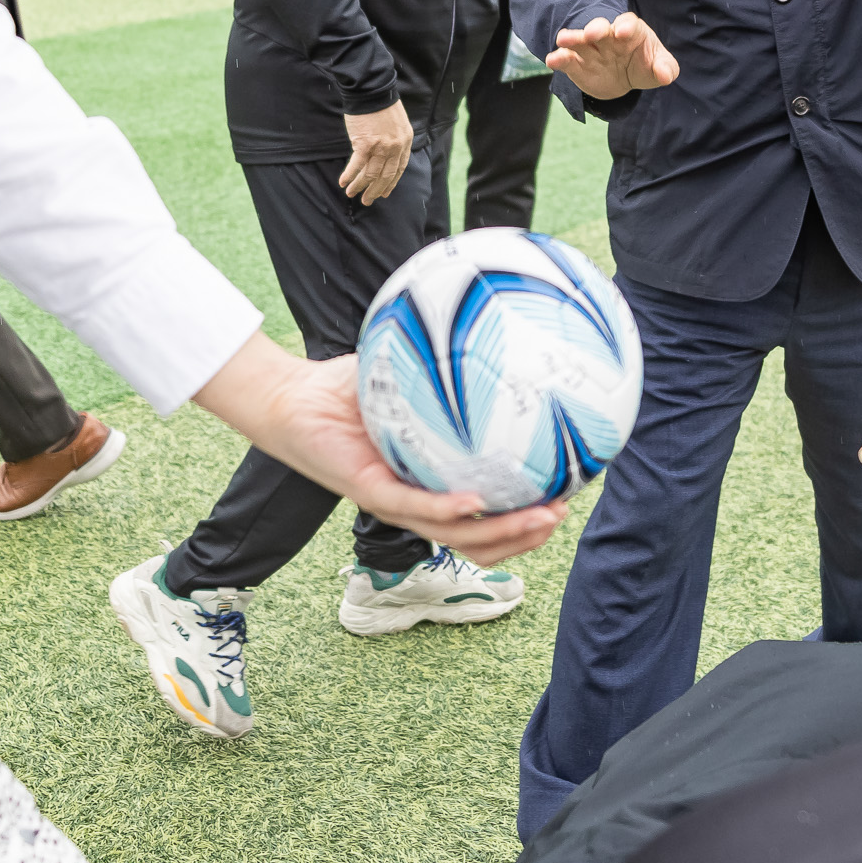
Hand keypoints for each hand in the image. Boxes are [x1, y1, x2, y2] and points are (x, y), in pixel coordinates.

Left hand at [192, 334, 564, 564]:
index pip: (487, 517)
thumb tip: (500, 322)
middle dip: (526, 536)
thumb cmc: (352, 387)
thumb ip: (457, 360)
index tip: (567, 495)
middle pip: (482, 540)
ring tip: (540, 518)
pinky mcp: (369, 492)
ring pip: (458, 535)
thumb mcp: (415, 371)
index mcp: (433, 483)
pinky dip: (451, 508)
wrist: (295, 397)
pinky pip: (416, 507)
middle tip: (562, 514)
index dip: (526, 519)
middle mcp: (417, 502)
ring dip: (503, 532)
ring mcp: (395, 502)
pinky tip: (478, 500)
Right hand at [340, 101, 413, 204]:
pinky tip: (343, 182)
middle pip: (386, 175)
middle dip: (376, 190)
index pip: (400, 168)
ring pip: (370, 174)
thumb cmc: (382, 103)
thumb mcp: (398, 122)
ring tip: (352, 194)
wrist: (371, 90)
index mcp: (405, 141)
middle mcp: (395, 147)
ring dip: (360, 186)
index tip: (385, 193)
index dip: (391, 183)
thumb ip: (394, 138)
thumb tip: (386, 153)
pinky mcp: (365, 144)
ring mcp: (381, 147)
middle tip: (367, 200)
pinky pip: (357, 165)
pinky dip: (350, 176)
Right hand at [545, 13, 679, 99]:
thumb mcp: (660, 67)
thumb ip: (666, 68)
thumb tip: (665, 74)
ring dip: (572, 38)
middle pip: (601, 27)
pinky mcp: (577, 63)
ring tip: (562, 40)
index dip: (626, 26)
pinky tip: (552, 60)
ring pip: (580, 40)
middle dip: (596, 28)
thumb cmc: (645, 65)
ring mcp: (591, 49)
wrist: (625, 78)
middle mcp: (609, 36)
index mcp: (631, 31)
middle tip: (591, 33)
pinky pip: (567, 59)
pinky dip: (559, 58)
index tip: (623, 32)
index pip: (629, 24)